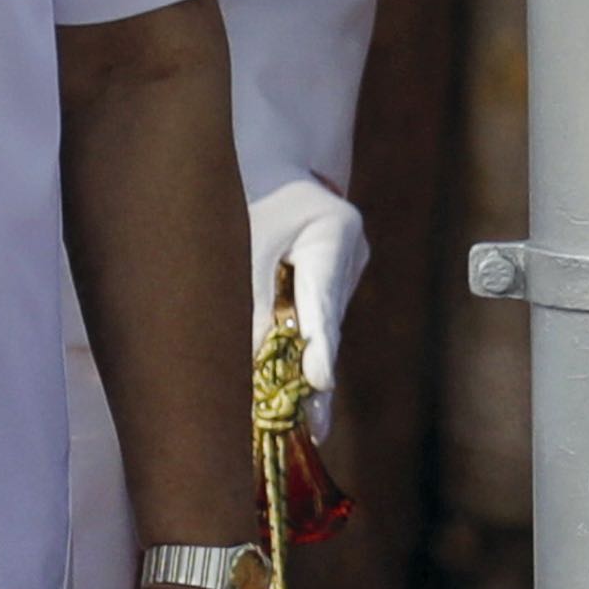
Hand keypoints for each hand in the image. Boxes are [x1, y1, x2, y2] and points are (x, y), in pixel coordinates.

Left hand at [247, 176, 370, 421]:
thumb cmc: (240, 195)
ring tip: (308, 427)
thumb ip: (249, 305)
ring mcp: (344, 266)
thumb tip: (252, 368)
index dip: (319, 348)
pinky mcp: (327, 279)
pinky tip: (296, 398)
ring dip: (305, 368)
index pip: (324, 299)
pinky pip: (313, 321)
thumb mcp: (238, 248)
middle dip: (314, 375)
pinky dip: (299, 351)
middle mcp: (349, 252)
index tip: (318, 386)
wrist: (249, 157)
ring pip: (321, 326)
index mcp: (335, 229)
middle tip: (313, 430)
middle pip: (327, 322)